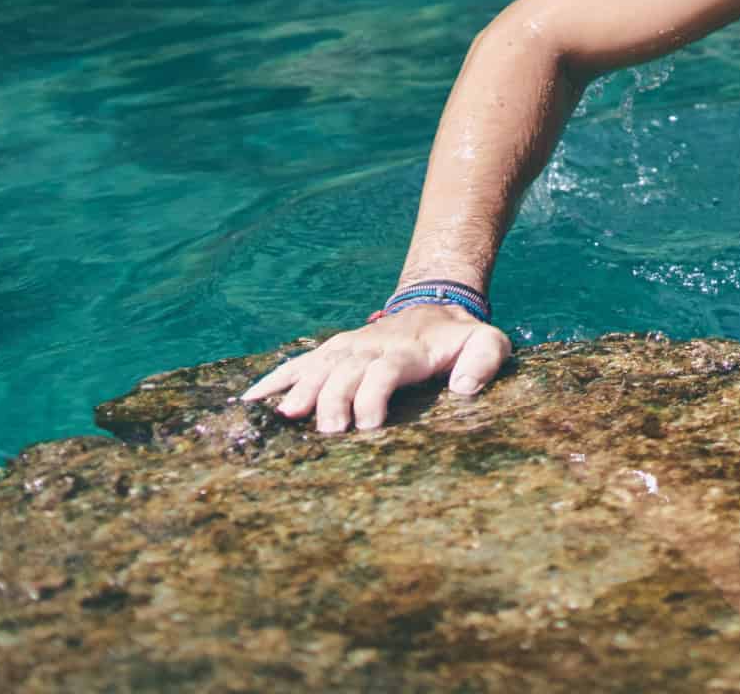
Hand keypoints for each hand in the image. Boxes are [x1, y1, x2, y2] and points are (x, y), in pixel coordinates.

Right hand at [239, 306, 511, 432]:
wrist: (436, 307)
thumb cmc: (461, 340)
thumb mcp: (489, 343)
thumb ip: (485, 361)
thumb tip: (466, 388)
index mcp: (406, 352)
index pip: (384, 372)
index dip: (373, 396)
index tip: (366, 426)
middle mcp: (370, 348)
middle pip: (345, 373)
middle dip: (334, 400)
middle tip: (328, 432)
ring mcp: (346, 348)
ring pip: (316, 368)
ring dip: (299, 391)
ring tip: (282, 417)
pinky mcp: (330, 352)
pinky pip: (297, 364)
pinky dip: (273, 379)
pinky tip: (249, 400)